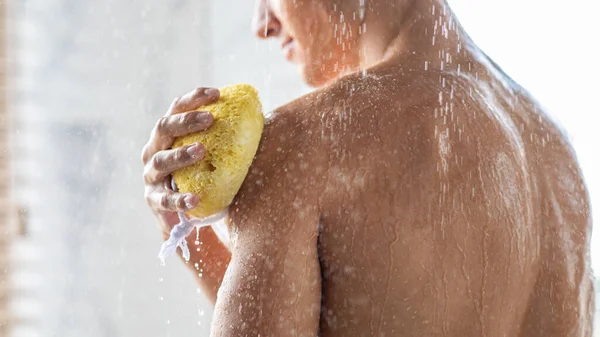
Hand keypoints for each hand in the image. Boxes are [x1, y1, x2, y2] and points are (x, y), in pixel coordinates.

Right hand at [141, 87, 218, 237]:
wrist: (186, 214)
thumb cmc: (202, 175)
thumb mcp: (211, 155)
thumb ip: (227, 138)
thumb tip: (262, 118)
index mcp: (168, 134)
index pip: (177, 108)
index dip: (194, 98)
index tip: (216, 93)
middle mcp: (154, 149)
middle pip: (164, 128)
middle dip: (186, 121)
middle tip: (209, 119)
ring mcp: (151, 175)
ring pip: (161, 160)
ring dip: (180, 154)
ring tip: (201, 151)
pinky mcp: (154, 200)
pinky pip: (165, 199)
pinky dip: (179, 199)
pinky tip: (195, 199)